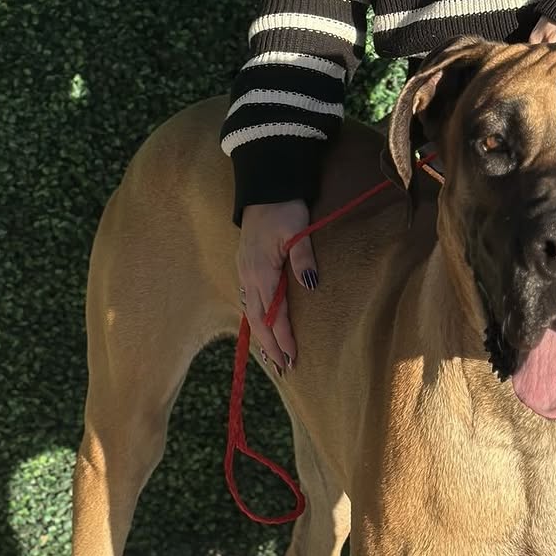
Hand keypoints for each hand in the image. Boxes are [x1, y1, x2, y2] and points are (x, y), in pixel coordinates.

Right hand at [237, 199, 317, 371]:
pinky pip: (250, 299)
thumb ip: (303, 258)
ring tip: (273, 356)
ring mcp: (245, 270)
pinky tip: (263, 325)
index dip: (282, 337)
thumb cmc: (283, 207)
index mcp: (261, 270)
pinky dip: (258, 318)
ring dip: (262, 334)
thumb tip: (310, 284)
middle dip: (270, 345)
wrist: (265, 186)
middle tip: (283, 368)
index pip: (273, 312)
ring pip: (252, 311)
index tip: (292, 357)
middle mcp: (249, 275)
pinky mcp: (246, 264)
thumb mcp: (297, 230)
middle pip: (258, 319)